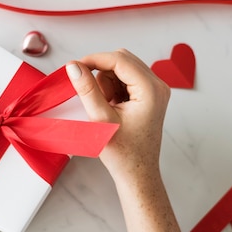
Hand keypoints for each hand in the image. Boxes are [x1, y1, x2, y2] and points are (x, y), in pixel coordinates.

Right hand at [65, 49, 169, 181]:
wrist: (136, 173)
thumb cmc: (123, 153)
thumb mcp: (101, 119)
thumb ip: (87, 89)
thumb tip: (73, 66)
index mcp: (151, 90)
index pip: (119, 60)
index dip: (94, 59)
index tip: (73, 67)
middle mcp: (157, 86)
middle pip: (122, 60)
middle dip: (100, 71)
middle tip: (87, 91)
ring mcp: (154, 90)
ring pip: (121, 68)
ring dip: (105, 82)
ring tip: (104, 106)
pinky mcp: (148, 95)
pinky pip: (124, 79)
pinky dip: (111, 88)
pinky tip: (109, 107)